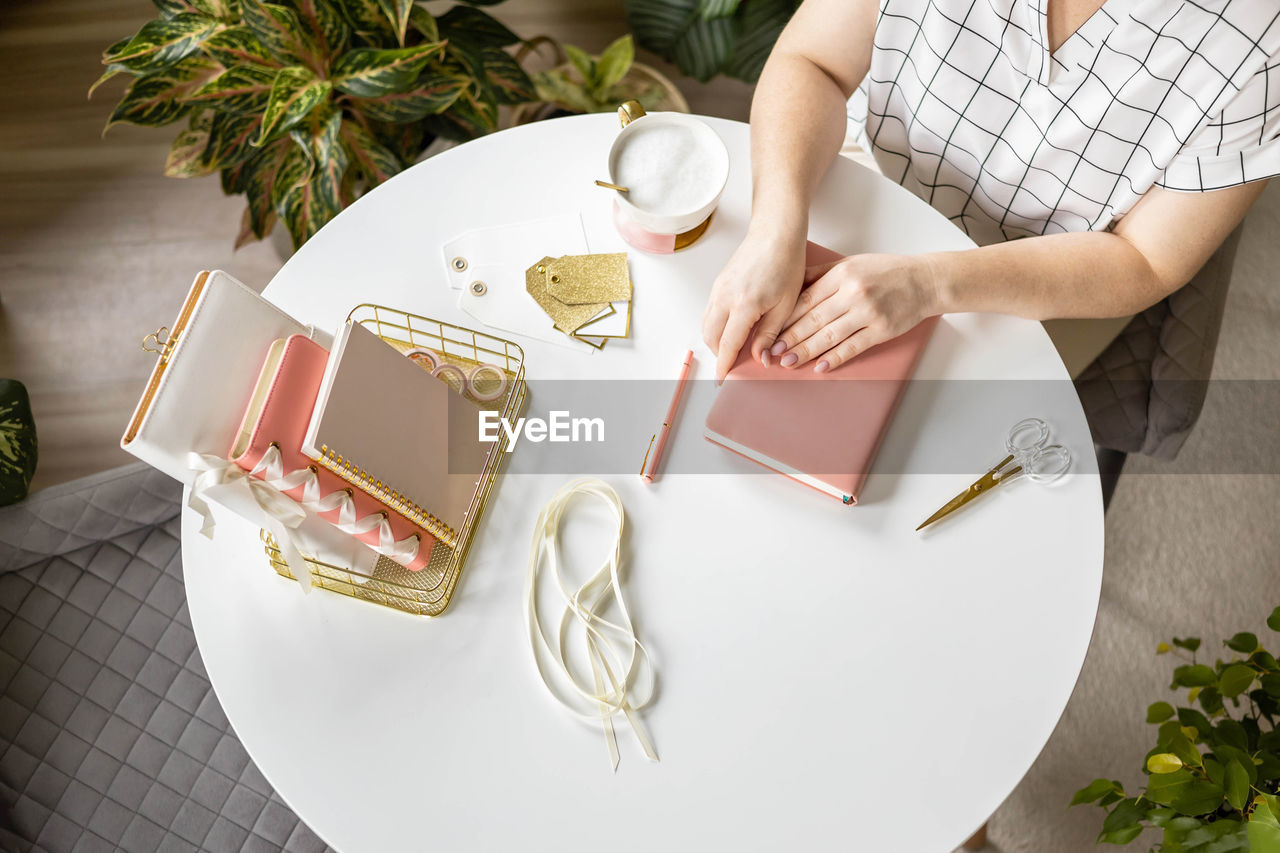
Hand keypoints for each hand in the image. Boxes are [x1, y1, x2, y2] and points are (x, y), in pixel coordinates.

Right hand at [702, 229, 806, 379]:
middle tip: (734, 364)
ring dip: (716, 341)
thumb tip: (761, 358)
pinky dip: (716, 326)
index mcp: (744, 305)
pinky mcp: (718, 284)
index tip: (722, 380)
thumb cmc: (786, 264)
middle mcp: (724, 298)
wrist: (775, 234)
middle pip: (711, 338)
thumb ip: (770, 334)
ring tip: (734, 347)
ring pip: (707, 325)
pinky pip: (709, 312)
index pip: (728, 344)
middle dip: (720, 354)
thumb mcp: (786, 305)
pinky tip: (733, 327)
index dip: (724, 365)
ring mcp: (718, 290)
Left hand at [771, 253, 941, 371]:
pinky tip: (820, 367)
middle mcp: (853, 293)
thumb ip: (821, 274)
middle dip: (791, 338)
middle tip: (773, 352)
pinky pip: (853, 347)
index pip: (807, 300)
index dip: (787, 319)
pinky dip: (835, 358)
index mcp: (842, 274)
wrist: (924, 281)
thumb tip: (791, 285)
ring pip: (830, 336)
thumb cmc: (886, 271)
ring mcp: (868, 313)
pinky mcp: (882, 330)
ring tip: (789, 362)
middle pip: (814, 320)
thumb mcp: (851, 263)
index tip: (772, 332)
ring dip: (807, 351)